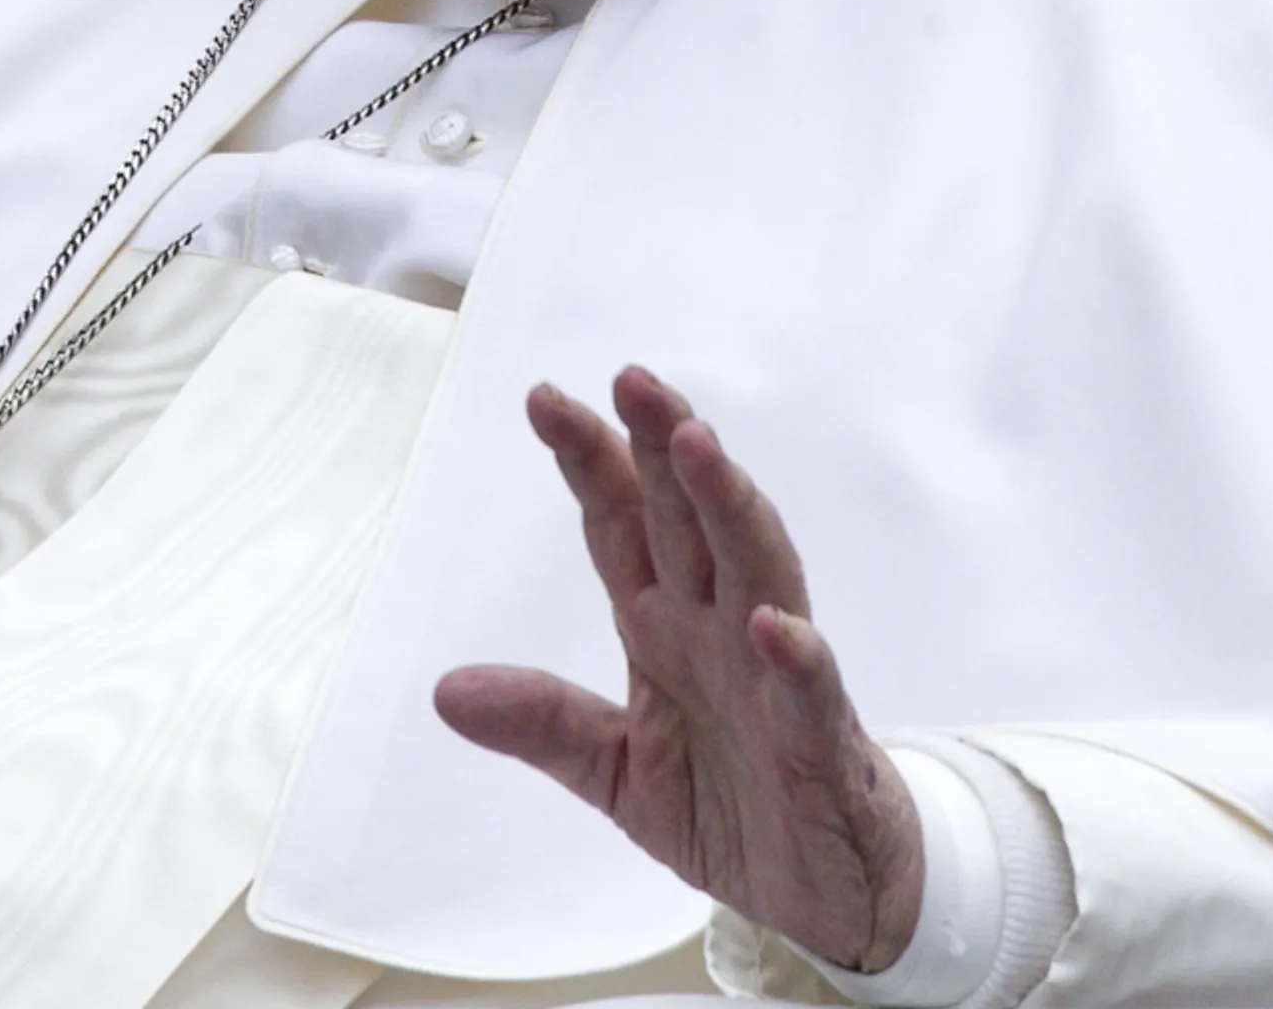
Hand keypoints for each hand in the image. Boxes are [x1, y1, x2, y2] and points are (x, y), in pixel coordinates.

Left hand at [433, 368, 925, 974]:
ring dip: (729, 508)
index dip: (590, 463)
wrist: (827, 892)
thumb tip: (446, 691)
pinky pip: (811, 696)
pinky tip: (770, 624)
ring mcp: (776, 681)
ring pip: (759, 573)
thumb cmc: (735, 808)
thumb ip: (545, 724)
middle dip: (663, 448)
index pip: (625, 526)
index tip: (545, 399)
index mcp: (666, 628)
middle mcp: (722, 633)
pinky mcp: (823, 748)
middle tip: (633, 379)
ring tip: (698, 447)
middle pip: (692, 522)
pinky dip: (795, 658)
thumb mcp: (615, 771)